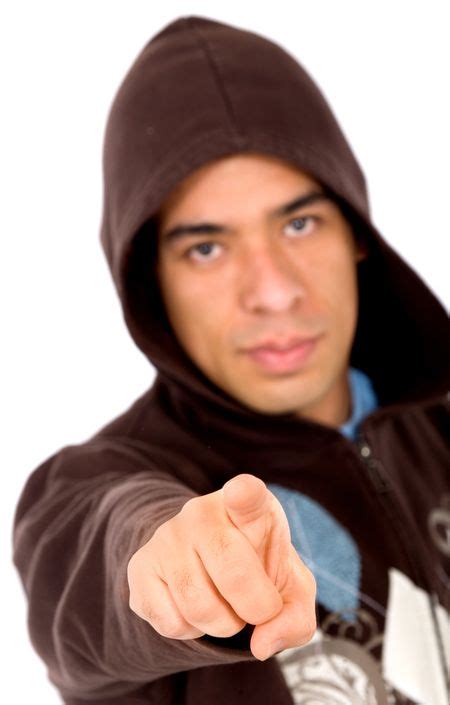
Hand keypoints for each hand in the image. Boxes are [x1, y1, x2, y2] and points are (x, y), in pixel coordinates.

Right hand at [127, 473, 315, 660]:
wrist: (210, 563)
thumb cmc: (260, 570)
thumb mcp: (291, 588)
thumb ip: (295, 617)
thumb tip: (262, 645)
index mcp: (249, 505)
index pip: (246, 494)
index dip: (244, 494)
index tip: (242, 492)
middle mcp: (201, 512)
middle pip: (232, 570)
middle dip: (255, 607)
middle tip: (258, 608)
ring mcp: (167, 536)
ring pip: (198, 605)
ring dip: (224, 625)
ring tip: (227, 606)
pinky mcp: (140, 565)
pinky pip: (170, 622)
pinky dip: (191, 632)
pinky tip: (195, 608)